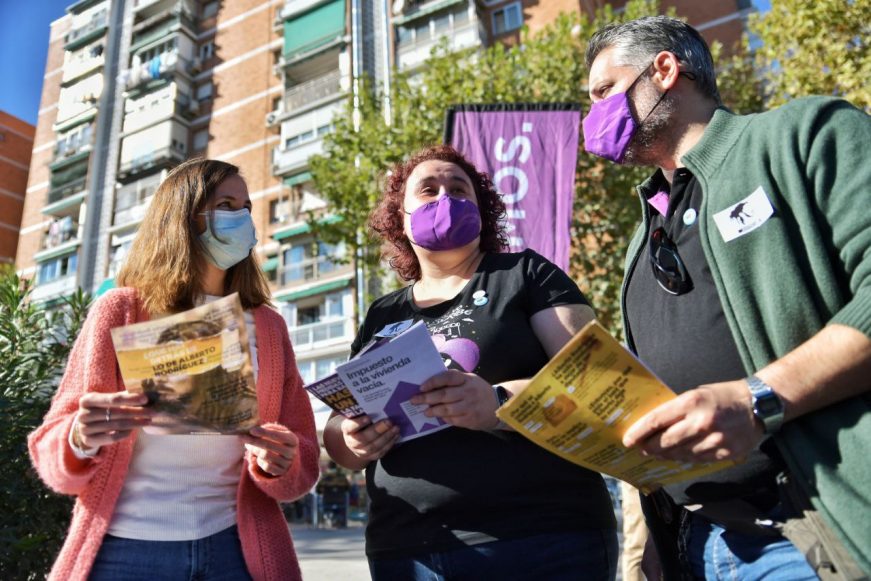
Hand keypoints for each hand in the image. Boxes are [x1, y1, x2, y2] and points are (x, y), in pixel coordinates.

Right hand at [74, 392, 152, 450]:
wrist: (85, 426)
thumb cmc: (101, 409)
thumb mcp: (107, 400)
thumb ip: (122, 397)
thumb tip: (144, 393)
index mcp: (87, 400)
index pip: (113, 399)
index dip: (130, 399)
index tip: (146, 399)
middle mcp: (83, 414)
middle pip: (116, 413)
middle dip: (137, 412)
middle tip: (153, 412)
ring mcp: (84, 429)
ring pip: (116, 426)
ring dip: (135, 423)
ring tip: (147, 420)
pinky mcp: (89, 441)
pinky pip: (112, 438)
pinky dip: (125, 433)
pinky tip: (134, 429)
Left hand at [243, 425, 298, 476]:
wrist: (286, 457)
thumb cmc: (279, 441)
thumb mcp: (278, 432)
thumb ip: (268, 428)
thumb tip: (255, 429)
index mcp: (293, 440)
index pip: (277, 435)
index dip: (264, 432)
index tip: (252, 430)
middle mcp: (292, 452)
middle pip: (268, 446)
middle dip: (254, 441)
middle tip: (243, 438)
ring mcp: (287, 463)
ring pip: (265, 456)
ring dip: (255, 450)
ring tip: (250, 446)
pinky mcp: (281, 472)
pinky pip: (266, 466)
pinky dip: (259, 461)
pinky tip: (258, 457)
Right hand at [339, 416, 399, 461]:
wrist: (357, 441)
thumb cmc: (359, 424)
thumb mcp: (357, 417)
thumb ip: (363, 412)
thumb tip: (376, 403)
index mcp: (347, 430)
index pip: (350, 427)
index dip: (358, 423)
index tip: (368, 417)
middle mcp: (352, 442)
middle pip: (364, 438)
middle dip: (378, 430)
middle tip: (389, 421)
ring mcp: (361, 452)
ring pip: (374, 447)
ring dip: (387, 437)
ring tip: (396, 428)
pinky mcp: (370, 457)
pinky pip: (380, 452)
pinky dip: (390, 444)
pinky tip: (396, 435)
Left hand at [410, 370, 498, 430]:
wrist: (499, 405)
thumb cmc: (479, 391)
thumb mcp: (470, 381)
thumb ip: (453, 382)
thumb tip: (430, 386)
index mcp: (467, 379)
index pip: (448, 377)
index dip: (433, 381)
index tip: (422, 386)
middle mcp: (468, 391)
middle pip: (444, 395)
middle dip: (427, 398)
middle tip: (414, 400)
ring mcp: (470, 406)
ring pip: (447, 409)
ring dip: (433, 410)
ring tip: (425, 411)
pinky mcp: (471, 419)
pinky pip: (453, 419)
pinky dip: (444, 418)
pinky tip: (439, 417)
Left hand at [622, 379, 762, 462]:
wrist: (759, 406)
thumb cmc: (722, 396)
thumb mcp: (696, 394)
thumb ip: (676, 409)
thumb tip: (652, 425)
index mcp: (691, 402)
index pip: (657, 420)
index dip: (639, 432)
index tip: (627, 440)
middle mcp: (702, 422)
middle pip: (665, 442)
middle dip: (649, 447)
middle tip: (640, 448)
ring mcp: (714, 440)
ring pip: (679, 454)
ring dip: (665, 455)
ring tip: (656, 452)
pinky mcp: (724, 453)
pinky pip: (696, 460)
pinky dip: (684, 458)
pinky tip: (677, 455)